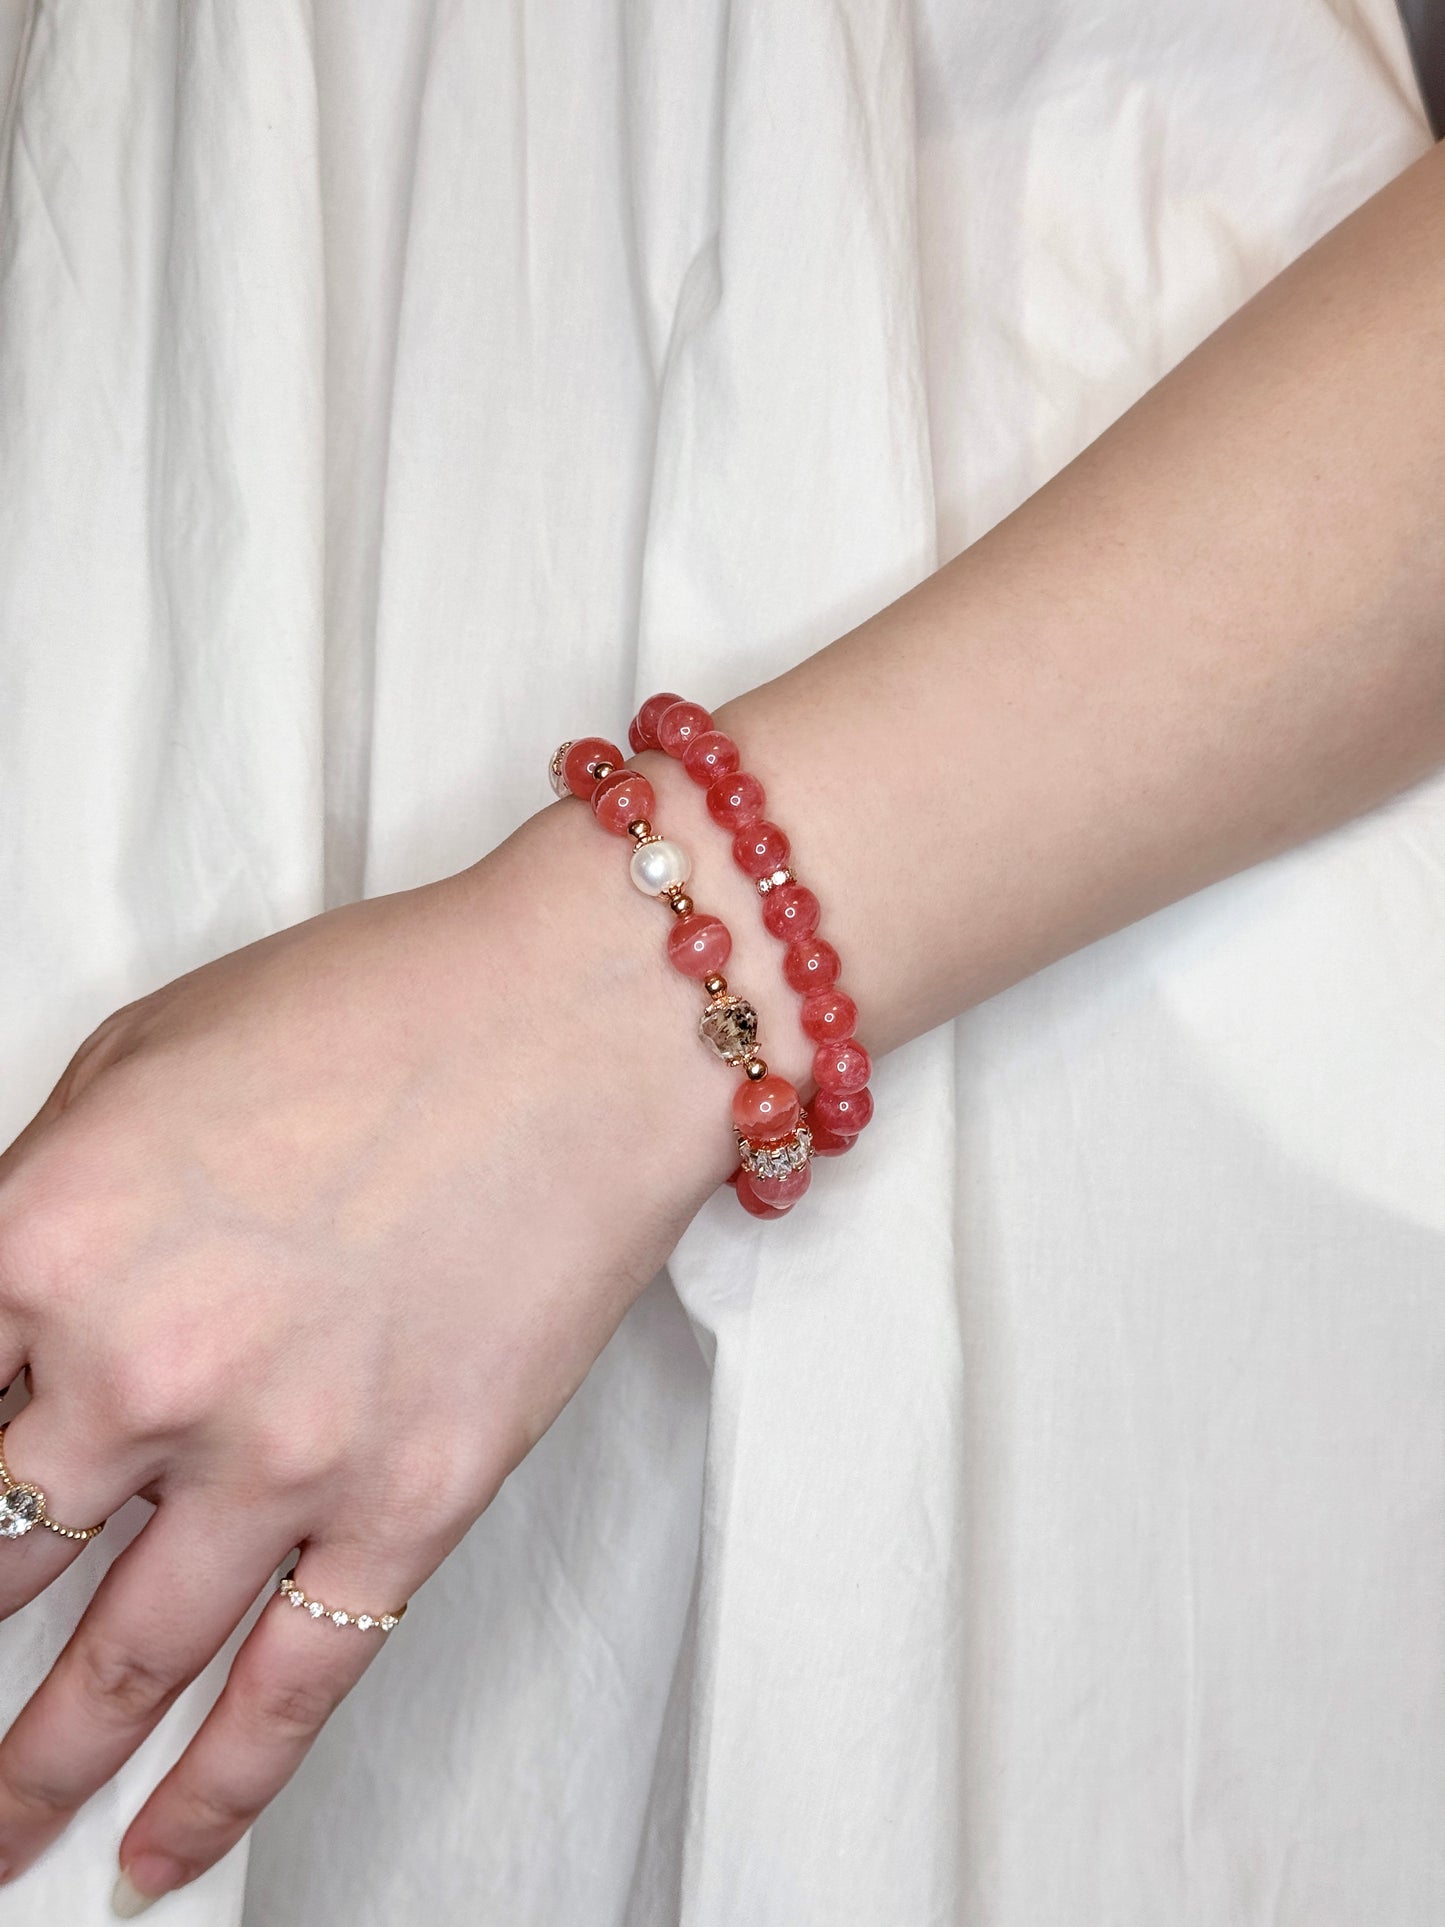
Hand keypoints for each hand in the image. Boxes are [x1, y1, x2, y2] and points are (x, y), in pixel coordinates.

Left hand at [0, 793, 743, 1906]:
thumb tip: (1, 1325)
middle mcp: (142, 1366)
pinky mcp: (411, 1502)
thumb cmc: (382, 1006)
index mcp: (47, 1234)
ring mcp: (281, 1452)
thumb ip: (41, 1199)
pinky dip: (210, 1796)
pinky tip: (151, 1858)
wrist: (589, 1019)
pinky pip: (288, 1691)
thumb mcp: (145, 1057)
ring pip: (112, 1665)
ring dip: (26, 1772)